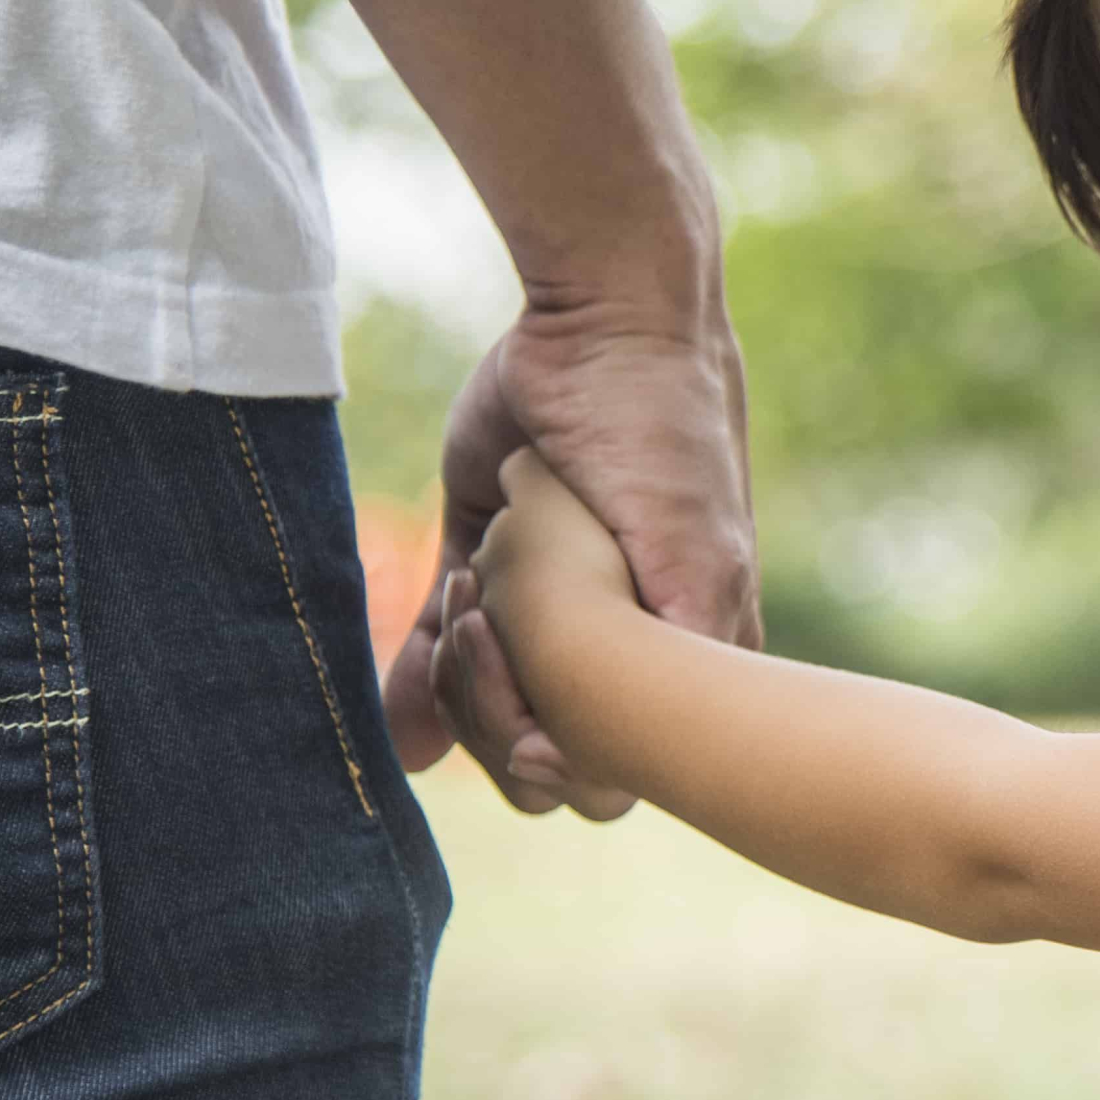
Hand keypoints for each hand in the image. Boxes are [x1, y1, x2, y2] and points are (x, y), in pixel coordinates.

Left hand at [381, 285, 755, 814]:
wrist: (610, 327)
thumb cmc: (666, 442)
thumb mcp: (692, 553)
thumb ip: (673, 658)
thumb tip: (574, 767)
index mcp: (678, 654)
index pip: (616, 772)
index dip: (566, 759)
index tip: (534, 705)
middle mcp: (615, 643)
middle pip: (542, 749)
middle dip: (497, 713)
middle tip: (489, 626)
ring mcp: (546, 607)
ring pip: (483, 705)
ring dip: (457, 680)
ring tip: (466, 600)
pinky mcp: (485, 561)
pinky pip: (439, 648)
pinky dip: (414, 673)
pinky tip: (407, 681)